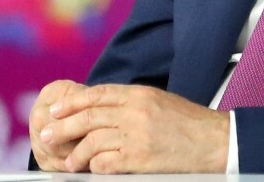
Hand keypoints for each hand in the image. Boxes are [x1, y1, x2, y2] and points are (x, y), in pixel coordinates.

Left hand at [38, 83, 228, 172]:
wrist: (216, 141)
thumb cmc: (191, 124)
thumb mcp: (161, 102)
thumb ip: (133, 103)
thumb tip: (101, 109)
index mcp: (141, 95)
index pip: (98, 94)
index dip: (72, 103)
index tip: (55, 110)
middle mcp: (136, 112)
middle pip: (88, 117)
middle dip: (62, 127)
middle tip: (46, 136)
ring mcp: (137, 136)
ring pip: (91, 142)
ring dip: (75, 154)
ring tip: (69, 163)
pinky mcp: (140, 159)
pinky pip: (104, 163)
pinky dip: (94, 167)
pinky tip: (92, 170)